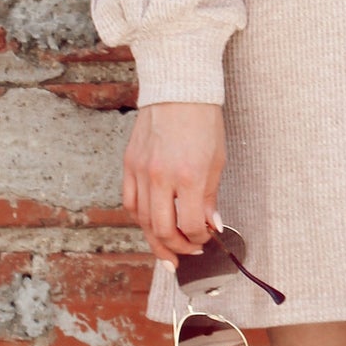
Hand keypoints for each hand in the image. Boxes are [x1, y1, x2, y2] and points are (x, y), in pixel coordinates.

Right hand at [122, 102, 225, 266]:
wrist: (178, 91)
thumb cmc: (202, 122)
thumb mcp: (216, 161)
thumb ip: (210, 197)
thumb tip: (212, 225)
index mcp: (188, 176)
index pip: (191, 225)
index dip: (200, 238)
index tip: (207, 239)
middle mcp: (161, 177)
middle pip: (162, 230)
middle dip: (178, 248)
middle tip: (188, 254)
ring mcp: (141, 171)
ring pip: (143, 221)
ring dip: (156, 240)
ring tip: (168, 250)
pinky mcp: (129, 164)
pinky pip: (131, 202)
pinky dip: (141, 218)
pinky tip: (151, 224)